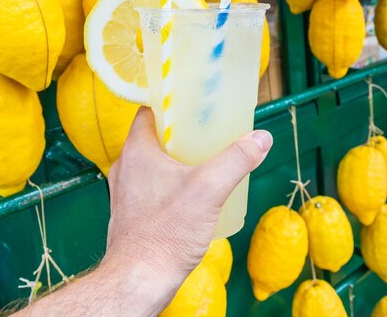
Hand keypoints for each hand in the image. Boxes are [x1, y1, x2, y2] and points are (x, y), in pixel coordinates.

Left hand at [101, 107, 272, 311]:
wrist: (139, 280)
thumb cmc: (167, 232)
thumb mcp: (210, 189)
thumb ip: (237, 159)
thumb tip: (262, 138)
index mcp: (136, 151)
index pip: (148, 112)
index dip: (171, 106)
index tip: (194, 107)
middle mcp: (124, 167)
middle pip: (153, 137)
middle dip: (180, 135)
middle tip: (207, 136)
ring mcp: (124, 192)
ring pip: (151, 163)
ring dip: (174, 160)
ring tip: (203, 164)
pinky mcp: (130, 212)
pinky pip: (149, 185)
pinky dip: (167, 182)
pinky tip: (190, 195)